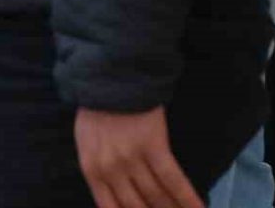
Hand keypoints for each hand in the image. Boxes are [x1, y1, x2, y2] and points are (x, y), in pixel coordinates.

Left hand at [75, 106, 203, 207]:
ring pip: (157, 197)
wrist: (111, 79)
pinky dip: (188, 198)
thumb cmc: (98, 113)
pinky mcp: (153, 146)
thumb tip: (118, 201)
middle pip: (138, 207)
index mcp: (91, 170)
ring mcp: (132, 158)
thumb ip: (99, 172)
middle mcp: (110, 169)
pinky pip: (173, 179)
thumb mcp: (86, 145)